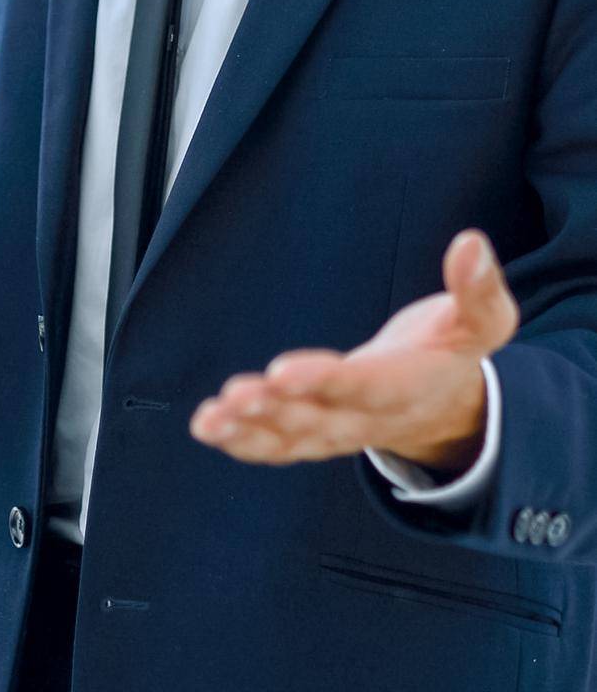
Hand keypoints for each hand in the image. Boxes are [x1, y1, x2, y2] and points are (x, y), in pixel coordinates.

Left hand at [190, 229, 517, 473]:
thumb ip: (478, 289)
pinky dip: (245, 442)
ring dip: (249, 430)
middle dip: (275, 411)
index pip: (363, 386)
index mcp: (406, 388)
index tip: (282, 370)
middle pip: (318, 420)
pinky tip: (209, 428)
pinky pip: (281, 448)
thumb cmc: (454, 351)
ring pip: (292, 440)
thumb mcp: (483, 322)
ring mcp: (340, 432)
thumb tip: (471, 243)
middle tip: (234, 395)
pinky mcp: (319, 435)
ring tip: (208, 420)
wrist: (449, 408)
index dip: (324, 380)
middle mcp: (368, 417)